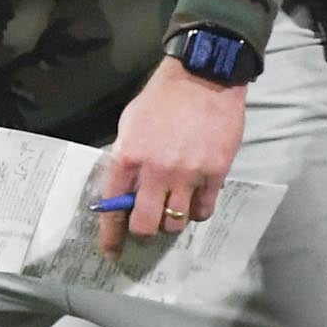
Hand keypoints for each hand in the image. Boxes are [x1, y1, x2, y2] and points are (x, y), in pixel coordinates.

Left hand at [96, 55, 247, 256]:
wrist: (203, 76)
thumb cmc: (162, 98)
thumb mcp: (131, 123)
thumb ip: (126, 159)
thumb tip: (124, 191)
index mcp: (129, 156)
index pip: (113, 207)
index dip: (110, 234)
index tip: (111, 249)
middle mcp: (156, 170)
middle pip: (146, 225)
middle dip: (144, 230)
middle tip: (147, 224)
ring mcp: (188, 173)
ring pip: (175, 222)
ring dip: (171, 220)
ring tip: (173, 207)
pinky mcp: (215, 173)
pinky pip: (204, 210)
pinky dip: (197, 210)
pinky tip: (195, 200)